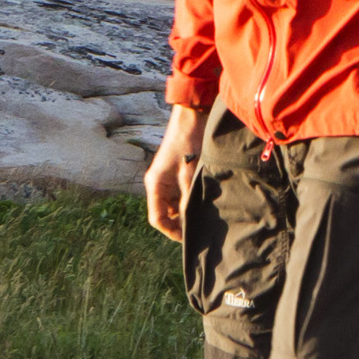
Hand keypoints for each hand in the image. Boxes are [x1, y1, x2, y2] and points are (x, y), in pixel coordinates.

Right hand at [143, 105, 206, 242]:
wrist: (193, 119)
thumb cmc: (189, 144)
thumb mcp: (189, 175)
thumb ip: (187, 199)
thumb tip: (189, 221)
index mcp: (155, 185)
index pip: (157, 218)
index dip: (171, 231)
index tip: (188, 238)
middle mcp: (157, 184)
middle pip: (164, 213)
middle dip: (179, 223)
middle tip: (198, 229)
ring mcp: (166, 180)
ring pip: (173, 205)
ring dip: (185, 212)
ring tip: (203, 217)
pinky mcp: (175, 175)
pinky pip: (179, 195)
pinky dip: (188, 201)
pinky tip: (203, 203)